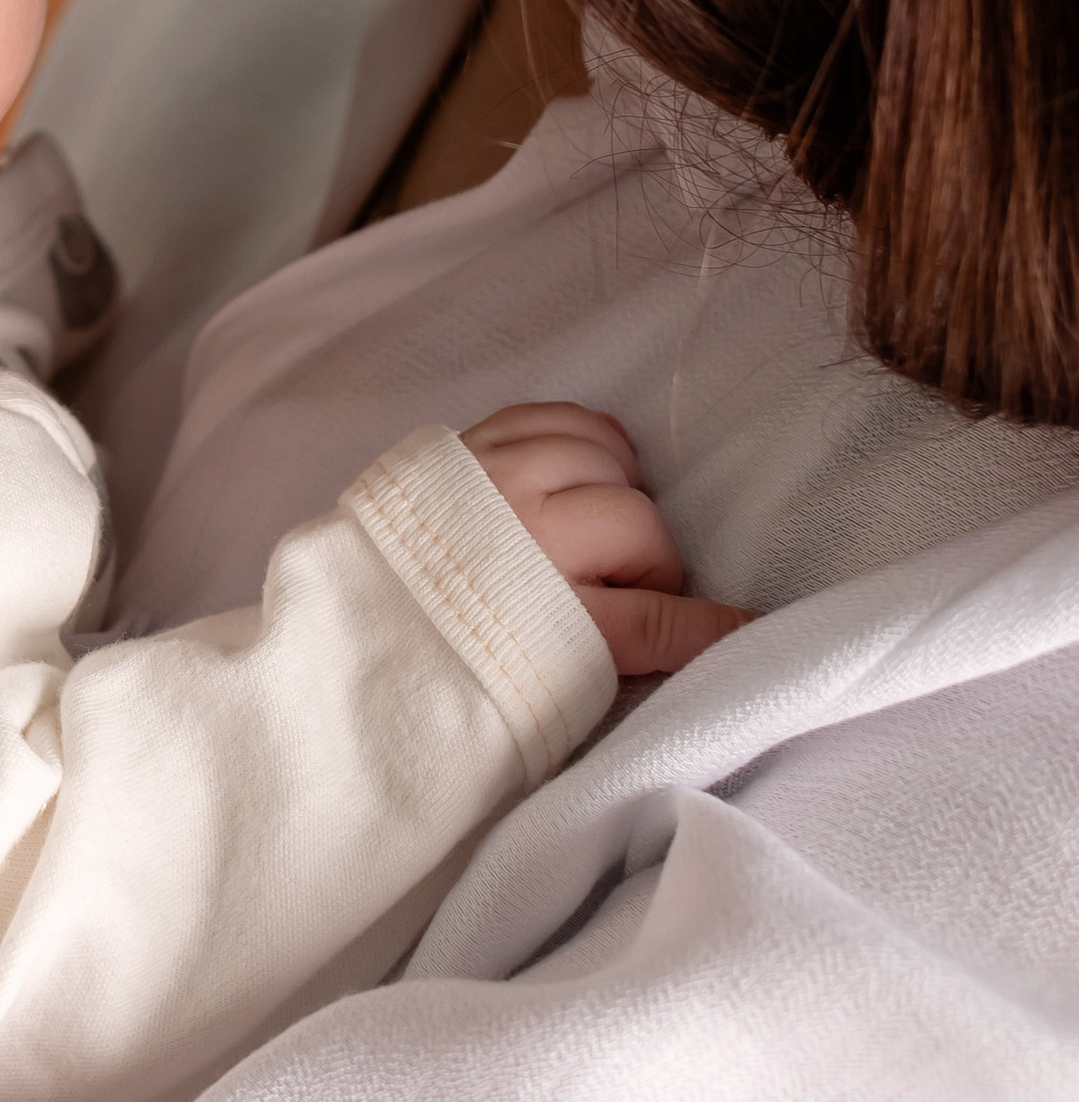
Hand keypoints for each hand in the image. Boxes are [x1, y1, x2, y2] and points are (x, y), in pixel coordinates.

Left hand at [462, 401, 749, 676]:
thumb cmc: (454, 659)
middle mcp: (516, 536)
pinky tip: (579, 476)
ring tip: (590, 536)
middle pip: (637, 527)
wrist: (350, 625)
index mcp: (534, 613)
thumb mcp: (543, 684)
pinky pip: (563, 417)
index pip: (653, 620)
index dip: (709, 626)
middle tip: (615, 592)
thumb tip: (725, 635)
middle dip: (646, 562)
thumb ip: (630, 652)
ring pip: (607, 461)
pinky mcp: (468, 443)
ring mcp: (490, 477)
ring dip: (615, 497)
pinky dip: (586, 443)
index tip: (751, 626)